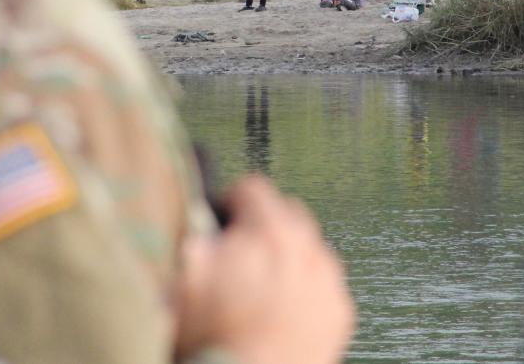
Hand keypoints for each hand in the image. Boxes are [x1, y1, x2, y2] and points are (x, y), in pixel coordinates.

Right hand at [175, 176, 354, 363]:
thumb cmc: (215, 336)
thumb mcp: (184, 277)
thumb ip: (192, 234)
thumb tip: (196, 215)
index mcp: (268, 231)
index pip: (252, 188)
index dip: (229, 201)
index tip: (220, 219)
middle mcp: (307, 249)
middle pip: (287, 212)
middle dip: (262, 224)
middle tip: (239, 251)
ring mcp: (328, 281)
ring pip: (309, 247)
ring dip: (288, 255)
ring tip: (261, 284)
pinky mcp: (340, 312)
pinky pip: (324, 284)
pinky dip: (306, 289)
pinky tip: (282, 309)